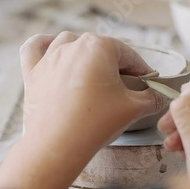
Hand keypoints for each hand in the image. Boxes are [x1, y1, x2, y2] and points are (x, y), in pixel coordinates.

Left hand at [20, 32, 165, 157]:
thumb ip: (151, 98)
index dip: (141, 70)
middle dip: (113, 65)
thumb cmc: (95, 123)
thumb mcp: (134, 109)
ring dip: (82, 53)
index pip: (128, 55)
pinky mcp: (32, 74)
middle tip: (123, 86)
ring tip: (91, 72)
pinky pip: (32, 49)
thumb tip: (158, 97)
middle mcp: (71, 46)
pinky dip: (41, 45)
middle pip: (98, 49)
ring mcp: (48, 59)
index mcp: (98, 47)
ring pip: (67, 44)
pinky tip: (50, 49)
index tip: (148, 82)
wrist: (58, 145)